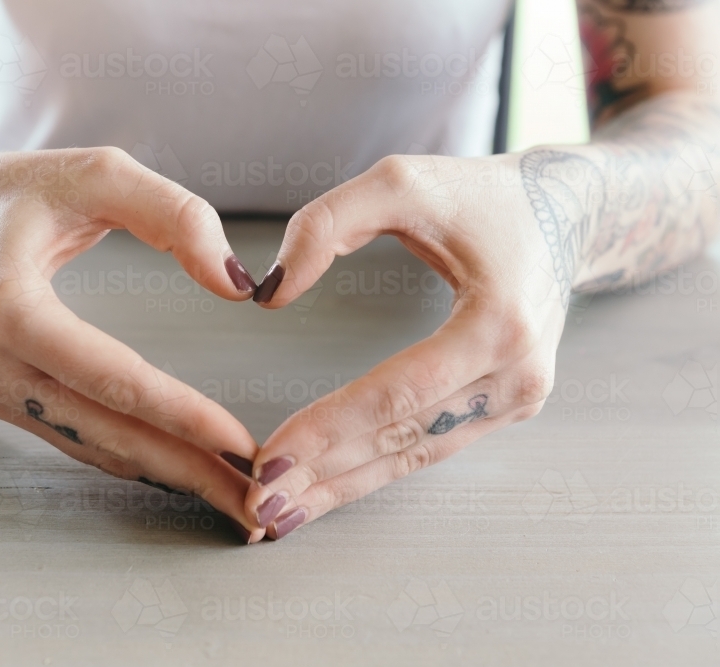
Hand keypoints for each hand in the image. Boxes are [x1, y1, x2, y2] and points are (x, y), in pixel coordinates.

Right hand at [0, 145, 264, 540]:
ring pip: (93, 446)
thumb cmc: (13, 190)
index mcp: (7, 307)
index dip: (180, 414)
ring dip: (166, 473)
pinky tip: (177, 469)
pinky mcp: (1, 399)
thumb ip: (174, 216)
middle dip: (187, 468)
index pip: (111, 377)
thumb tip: (235, 284)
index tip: (238, 442)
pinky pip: (76, 437)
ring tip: (230, 492)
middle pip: (106, 431)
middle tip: (253, 498)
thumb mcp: (97, 172)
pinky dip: (131, 456)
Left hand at [245, 153, 571, 537]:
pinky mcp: (507, 406)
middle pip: (403, 438)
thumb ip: (327, 225)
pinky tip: (333, 486)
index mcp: (498, 323)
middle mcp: (517, 375)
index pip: (396, 393)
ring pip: (416, 456)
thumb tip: (270, 295)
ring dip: (347, 486)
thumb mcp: (402, 181)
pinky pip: (432, 445)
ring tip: (285, 513)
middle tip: (259, 507)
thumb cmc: (481, 195)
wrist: (565, 212)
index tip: (269, 458)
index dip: (328, 428)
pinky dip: (378, 468)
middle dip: (325, 474)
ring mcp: (518, 398)